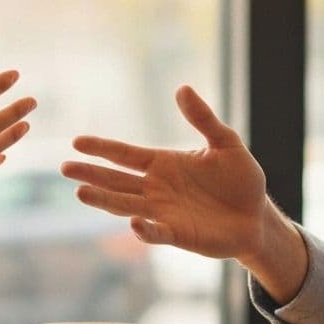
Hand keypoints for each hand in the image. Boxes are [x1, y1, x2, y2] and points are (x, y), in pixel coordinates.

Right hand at [61, 85, 271, 260]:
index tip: (76, 142)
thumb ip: (203, 118)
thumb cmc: (241, 180)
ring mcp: (164, 212)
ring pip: (126, 205)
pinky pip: (156, 231)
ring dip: (104, 199)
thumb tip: (182, 89)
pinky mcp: (178, 234)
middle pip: (116, 180)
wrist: (258, 217)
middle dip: (91, 174)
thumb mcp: (225, 143)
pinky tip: (134, 221)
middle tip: (65, 168)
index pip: (125, 154)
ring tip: (81, 192)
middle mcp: (156, 188)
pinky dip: (144, 228)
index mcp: (163, 163)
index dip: (102, 148)